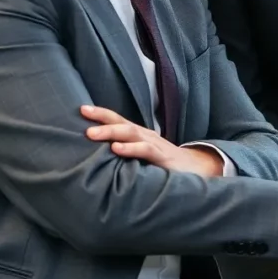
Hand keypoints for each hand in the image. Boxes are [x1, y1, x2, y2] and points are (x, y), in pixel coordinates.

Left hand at [81, 105, 223, 175]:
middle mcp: (145, 136)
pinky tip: (117, 149)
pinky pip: (145, 151)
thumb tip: (96, 155)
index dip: (101, 114)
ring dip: (111, 132)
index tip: (81, 109)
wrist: (196, 170)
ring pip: (131, 133)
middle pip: (121, 123)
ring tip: (92, 133)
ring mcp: (155, 145)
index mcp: (139, 134)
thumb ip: (125, 152)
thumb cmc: (163, 164)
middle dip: (101, 118)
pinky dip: (131, 148)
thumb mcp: (142, 155)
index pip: (118, 120)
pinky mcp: (163, 158)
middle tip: (83, 114)